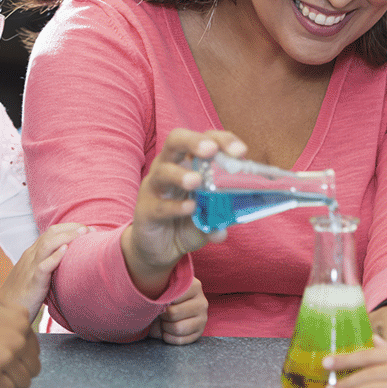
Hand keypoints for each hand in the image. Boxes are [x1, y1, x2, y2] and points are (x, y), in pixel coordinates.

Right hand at [0, 223, 86, 319]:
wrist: (4, 310)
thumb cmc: (23, 293)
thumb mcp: (37, 272)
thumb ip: (49, 263)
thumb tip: (70, 258)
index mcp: (32, 254)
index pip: (51, 232)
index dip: (70, 227)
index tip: (88, 229)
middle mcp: (31, 257)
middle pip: (50, 234)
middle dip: (71, 228)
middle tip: (90, 230)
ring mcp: (30, 268)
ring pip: (46, 246)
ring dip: (66, 237)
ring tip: (82, 234)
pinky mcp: (32, 283)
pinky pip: (42, 267)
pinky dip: (54, 257)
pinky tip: (65, 251)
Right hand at [0, 296, 39, 387]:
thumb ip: (11, 317)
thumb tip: (24, 331)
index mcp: (21, 318)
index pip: (34, 350)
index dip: (20, 360)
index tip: (5, 362)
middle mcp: (18, 336)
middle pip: (32, 368)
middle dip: (16, 374)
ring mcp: (6, 355)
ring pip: (22, 383)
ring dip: (5, 384)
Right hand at [121, 128, 245, 295]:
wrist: (160, 249)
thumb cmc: (187, 222)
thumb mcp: (210, 217)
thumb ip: (221, 216)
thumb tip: (225, 228)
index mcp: (188, 162)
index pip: (205, 139)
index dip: (222, 140)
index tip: (240, 151)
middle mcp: (168, 167)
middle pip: (176, 141)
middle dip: (195, 141)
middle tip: (211, 150)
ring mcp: (154, 187)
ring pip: (163, 171)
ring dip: (181, 175)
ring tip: (197, 182)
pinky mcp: (146, 210)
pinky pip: (159, 205)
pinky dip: (175, 206)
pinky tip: (190, 209)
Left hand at [151, 277, 207, 344]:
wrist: (171, 306)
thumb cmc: (164, 297)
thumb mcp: (162, 290)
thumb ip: (158, 294)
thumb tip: (156, 308)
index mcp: (194, 286)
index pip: (172, 297)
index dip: (160, 302)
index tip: (158, 300)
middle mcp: (202, 302)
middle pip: (173, 313)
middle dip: (162, 316)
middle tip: (160, 313)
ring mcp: (203, 318)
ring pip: (178, 328)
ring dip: (165, 327)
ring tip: (164, 322)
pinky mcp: (200, 332)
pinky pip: (180, 340)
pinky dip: (168, 337)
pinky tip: (166, 332)